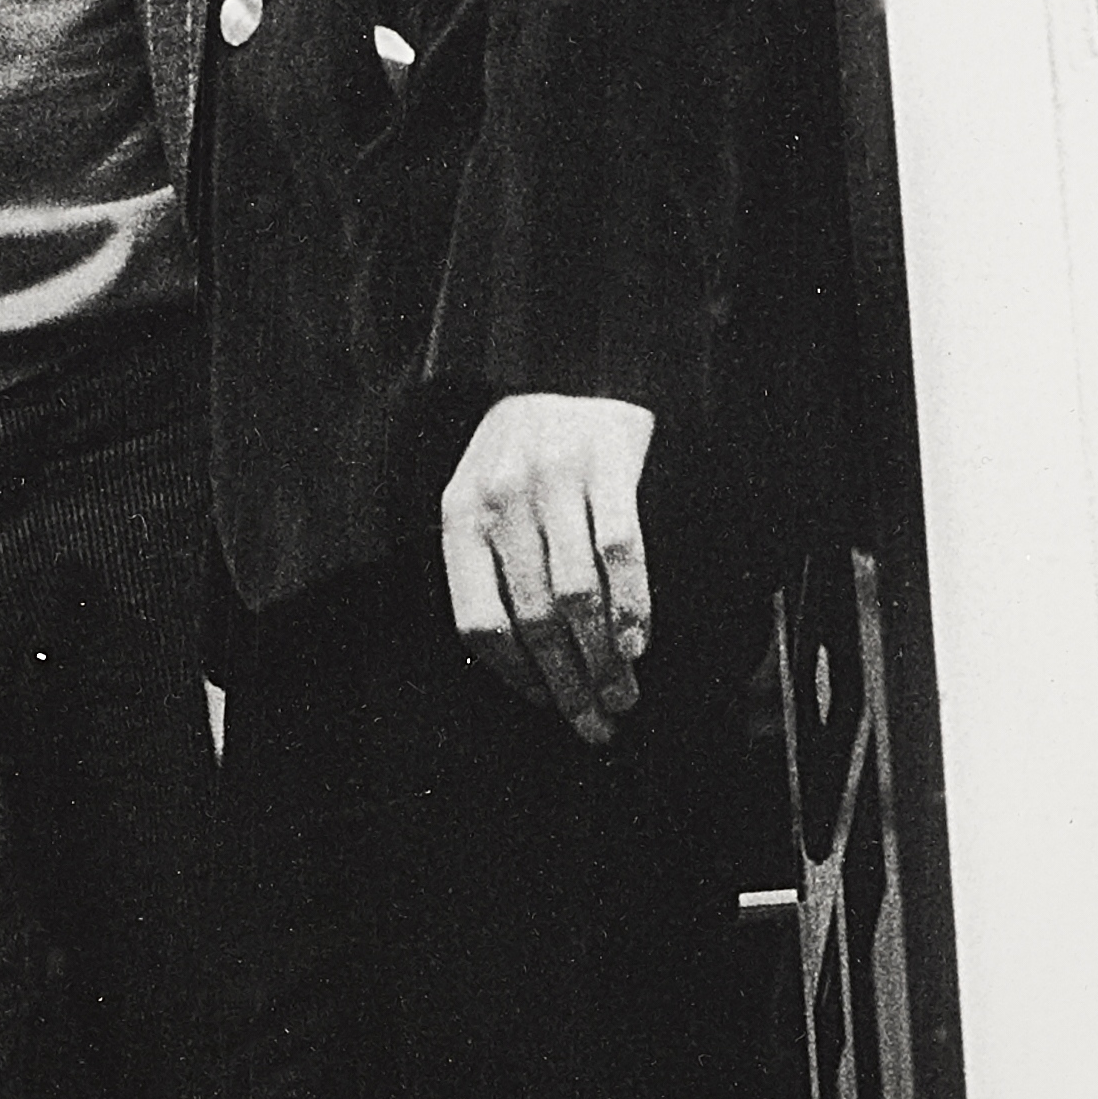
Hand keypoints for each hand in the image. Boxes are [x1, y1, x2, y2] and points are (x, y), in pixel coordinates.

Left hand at [439, 392, 656, 748]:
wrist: (568, 375)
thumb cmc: (524, 466)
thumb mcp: (483, 507)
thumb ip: (487, 574)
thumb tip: (523, 676)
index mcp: (459, 515)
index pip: (480, 622)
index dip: (516, 678)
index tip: (549, 709)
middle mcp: (501, 493)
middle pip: (534, 617)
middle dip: (569, 682)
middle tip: (598, 723)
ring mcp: (555, 473)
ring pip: (578, 592)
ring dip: (604, 657)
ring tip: (624, 696)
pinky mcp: (608, 458)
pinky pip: (621, 548)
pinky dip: (632, 603)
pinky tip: (639, 642)